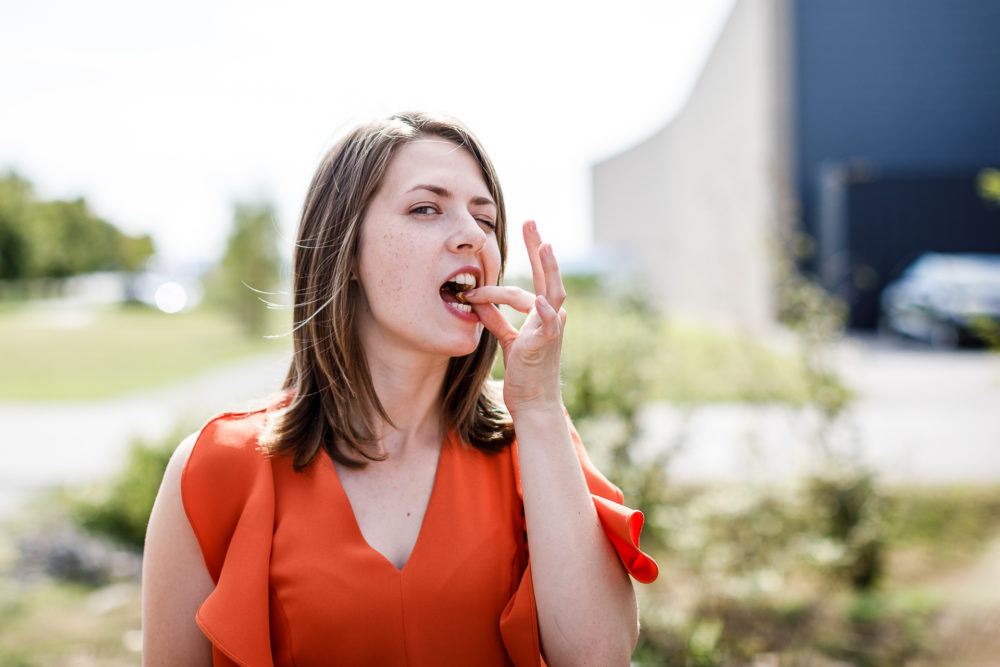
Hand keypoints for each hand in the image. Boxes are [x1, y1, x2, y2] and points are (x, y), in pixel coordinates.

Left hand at [463, 220, 566, 415]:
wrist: (534, 403)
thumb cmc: (524, 372)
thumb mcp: (507, 340)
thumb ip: (496, 319)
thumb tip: (477, 301)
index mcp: (542, 314)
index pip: (519, 290)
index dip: (492, 289)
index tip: (471, 290)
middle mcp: (552, 316)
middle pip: (546, 275)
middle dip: (537, 247)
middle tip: (530, 221)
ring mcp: (553, 328)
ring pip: (554, 290)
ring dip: (549, 267)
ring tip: (544, 245)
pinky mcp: (548, 343)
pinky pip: (549, 323)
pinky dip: (545, 310)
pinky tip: (541, 299)